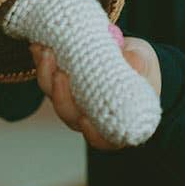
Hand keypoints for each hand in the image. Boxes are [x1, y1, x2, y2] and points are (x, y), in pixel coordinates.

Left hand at [31, 37, 160, 150]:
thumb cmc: (142, 67)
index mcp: (116, 121)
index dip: (92, 134)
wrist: (128, 52)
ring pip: (54, 95)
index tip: (85, 120)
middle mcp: (90, 116)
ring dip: (46, 74)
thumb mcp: (146, 63)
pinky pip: (48, 77)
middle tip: (60, 72)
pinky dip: (43, 63)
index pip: (102, 138)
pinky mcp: (62, 83)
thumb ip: (140, 64)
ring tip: (45, 51)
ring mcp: (73, 100)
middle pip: (70, 115)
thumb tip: (132, 62)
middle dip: (60, 95)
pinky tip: (38, 46)